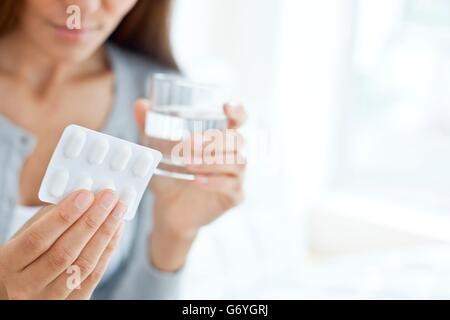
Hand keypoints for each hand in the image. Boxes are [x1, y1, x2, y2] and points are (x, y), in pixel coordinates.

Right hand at [0, 190, 125, 299]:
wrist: (15, 293)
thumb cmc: (20, 259)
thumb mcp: (20, 240)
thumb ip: (45, 220)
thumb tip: (79, 198)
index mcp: (7, 265)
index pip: (38, 239)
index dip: (64, 216)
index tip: (85, 195)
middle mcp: (25, 287)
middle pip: (65, 253)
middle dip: (91, 221)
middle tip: (109, 198)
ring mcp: (48, 299)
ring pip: (83, 265)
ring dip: (105, 234)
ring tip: (118, 210)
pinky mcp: (71, 304)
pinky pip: (93, 277)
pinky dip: (108, 250)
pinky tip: (116, 230)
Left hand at [134, 99, 246, 271]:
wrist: (169, 209)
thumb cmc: (170, 175)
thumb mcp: (157, 150)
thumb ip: (150, 127)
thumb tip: (141, 104)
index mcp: (221, 138)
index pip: (239, 119)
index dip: (237, 111)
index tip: (225, 107)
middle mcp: (233, 154)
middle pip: (238, 140)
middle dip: (214, 140)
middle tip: (187, 143)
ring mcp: (237, 176)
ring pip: (237, 162)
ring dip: (212, 161)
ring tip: (187, 164)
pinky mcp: (235, 196)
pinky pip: (232, 186)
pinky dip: (214, 182)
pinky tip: (196, 181)